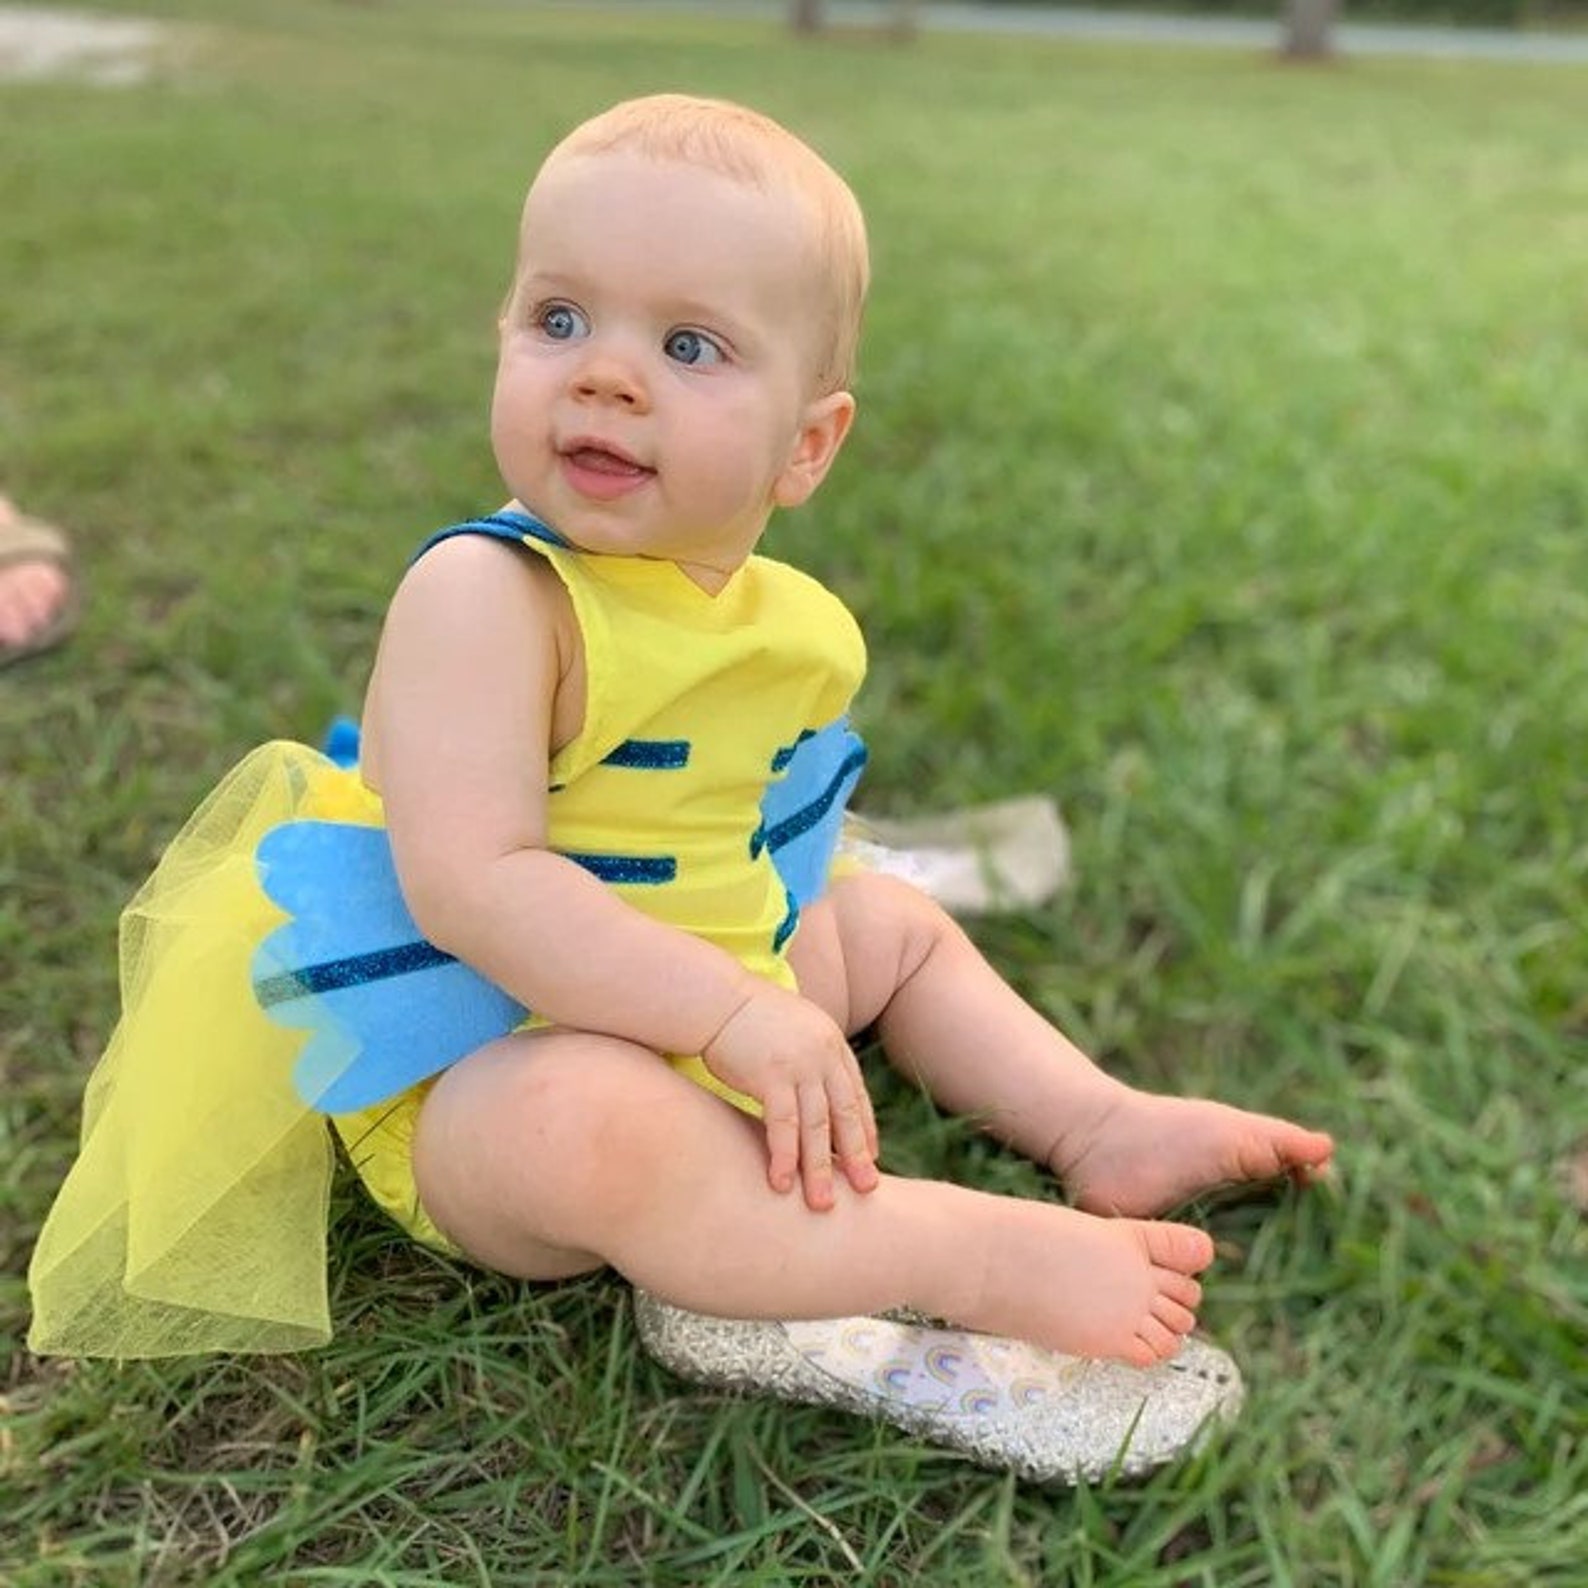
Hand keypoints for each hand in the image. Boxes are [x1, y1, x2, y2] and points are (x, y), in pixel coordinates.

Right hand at [703, 984, 879, 1210]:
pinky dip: (784, 1156)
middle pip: (845, 1113)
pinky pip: (783, 1125)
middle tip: (867, 1190)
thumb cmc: (746, 1018)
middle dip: (856, 1155)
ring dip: (820, 1168)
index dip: (864, 1128)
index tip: (870, 1157)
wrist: (716, 998)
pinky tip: (782, 1183)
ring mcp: (799, 1065)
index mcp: (831, 1043)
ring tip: (822, 1203)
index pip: (854, 1093)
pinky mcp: (771, 1076)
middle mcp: (823, 1055)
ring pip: (817, 1126)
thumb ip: (808, 1057)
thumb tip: (813, 1088)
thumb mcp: (791, 1031)